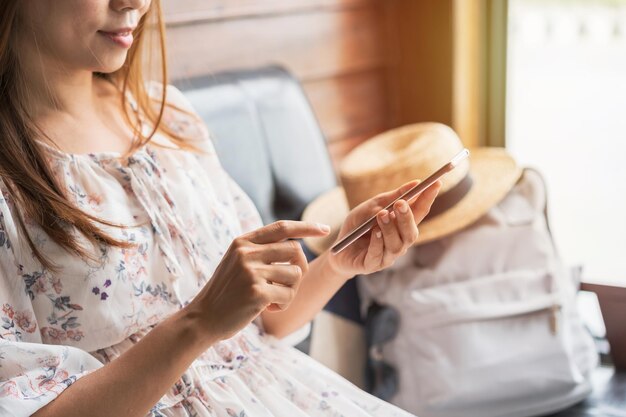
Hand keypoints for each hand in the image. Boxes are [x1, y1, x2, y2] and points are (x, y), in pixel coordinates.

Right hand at [184, 221, 329, 343]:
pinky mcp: (257, 292)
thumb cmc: (226, 293)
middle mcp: (247, 253)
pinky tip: (266, 309)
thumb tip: (297, 247)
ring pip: (295, 274)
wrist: (203, 318)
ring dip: (290, 290)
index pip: (282, 227)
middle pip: (295, 251)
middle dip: (299, 269)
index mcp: (243, 242)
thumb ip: (260, 251)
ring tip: (272, 298)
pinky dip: (283, 304)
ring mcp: (251, 272)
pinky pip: (288, 295)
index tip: (325, 229)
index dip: (306, 227)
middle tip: (286, 285)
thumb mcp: (237, 263)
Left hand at [326, 180, 441, 277]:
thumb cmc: (357, 227)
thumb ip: (390, 197)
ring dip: (390, 229)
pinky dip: (377, 242)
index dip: (428, 199)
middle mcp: (399, 242)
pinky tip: (374, 232)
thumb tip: (414, 184)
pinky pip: (378, 255)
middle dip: (407, 217)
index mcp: (401, 227)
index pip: (419, 213)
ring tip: (382, 215)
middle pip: (411, 232)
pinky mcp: (372, 265)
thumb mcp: (370, 207)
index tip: (436, 184)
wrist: (337, 249)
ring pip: (397, 245)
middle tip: (400, 203)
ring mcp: (387, 256)